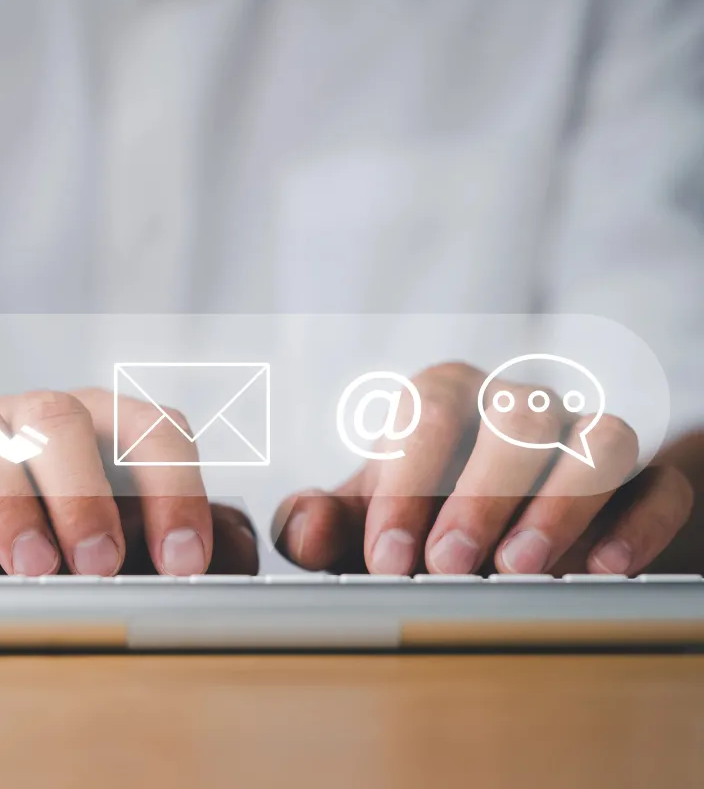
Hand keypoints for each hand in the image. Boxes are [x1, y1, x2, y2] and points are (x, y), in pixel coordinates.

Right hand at [0, 389, 257, 575]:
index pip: (152, 431)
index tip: (185, 564)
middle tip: (101, 565)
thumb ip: (177, 545)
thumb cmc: (48, 542)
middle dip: (87, 495)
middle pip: (62, 422)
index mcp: (102, 427)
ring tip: (34, 570)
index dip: (175, 491)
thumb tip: (232, 559)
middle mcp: (32, 418)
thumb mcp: (117, 544)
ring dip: (10, 506)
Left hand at [274, 362, 693, 575]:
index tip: (388, 558)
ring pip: (599, 439)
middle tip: (449, 568)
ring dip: (564, 502)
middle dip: (481, 495)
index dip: (406, 482)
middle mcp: (518, 405)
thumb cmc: (413, 521)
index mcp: (443, 397)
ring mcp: (584, 438)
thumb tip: (308, 527)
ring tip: (523, 570)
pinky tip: (602, 570)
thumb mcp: (359, 523)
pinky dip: (640, 522)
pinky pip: (659, 485)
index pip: (428, 410)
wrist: (491, 533)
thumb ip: (317, 525)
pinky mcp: (642, 482)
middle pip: (518, 417)